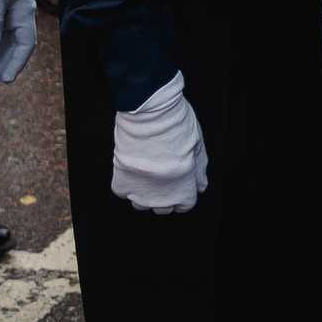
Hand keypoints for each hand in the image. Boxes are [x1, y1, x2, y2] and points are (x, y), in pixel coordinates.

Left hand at [0, 0, 37, 83]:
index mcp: (25, 14)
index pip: (26, 45)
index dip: (17, 63)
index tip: (7, 80)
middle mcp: (21, 17)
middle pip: (16, 47)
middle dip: (5, 65)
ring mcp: (12, 16)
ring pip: (7, 43)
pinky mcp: (3, 12)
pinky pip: (0, 35)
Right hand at [112, 73, 207, 212]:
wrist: (149, 113)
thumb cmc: (176, 125)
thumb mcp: (197, 145)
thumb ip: (200, 170)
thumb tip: (200, 187)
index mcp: (184, 188)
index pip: (184, 205)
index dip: (182, 193)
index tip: (178, 182)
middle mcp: (162, 196)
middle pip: (163, 208)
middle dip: (164, 195)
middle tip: (162, 174)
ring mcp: (140, 191)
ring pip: (141, 204)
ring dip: (144, 192)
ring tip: (146, 172)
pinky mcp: (121, 181)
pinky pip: (123, 192)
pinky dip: (126, 183)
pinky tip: (132, 167)